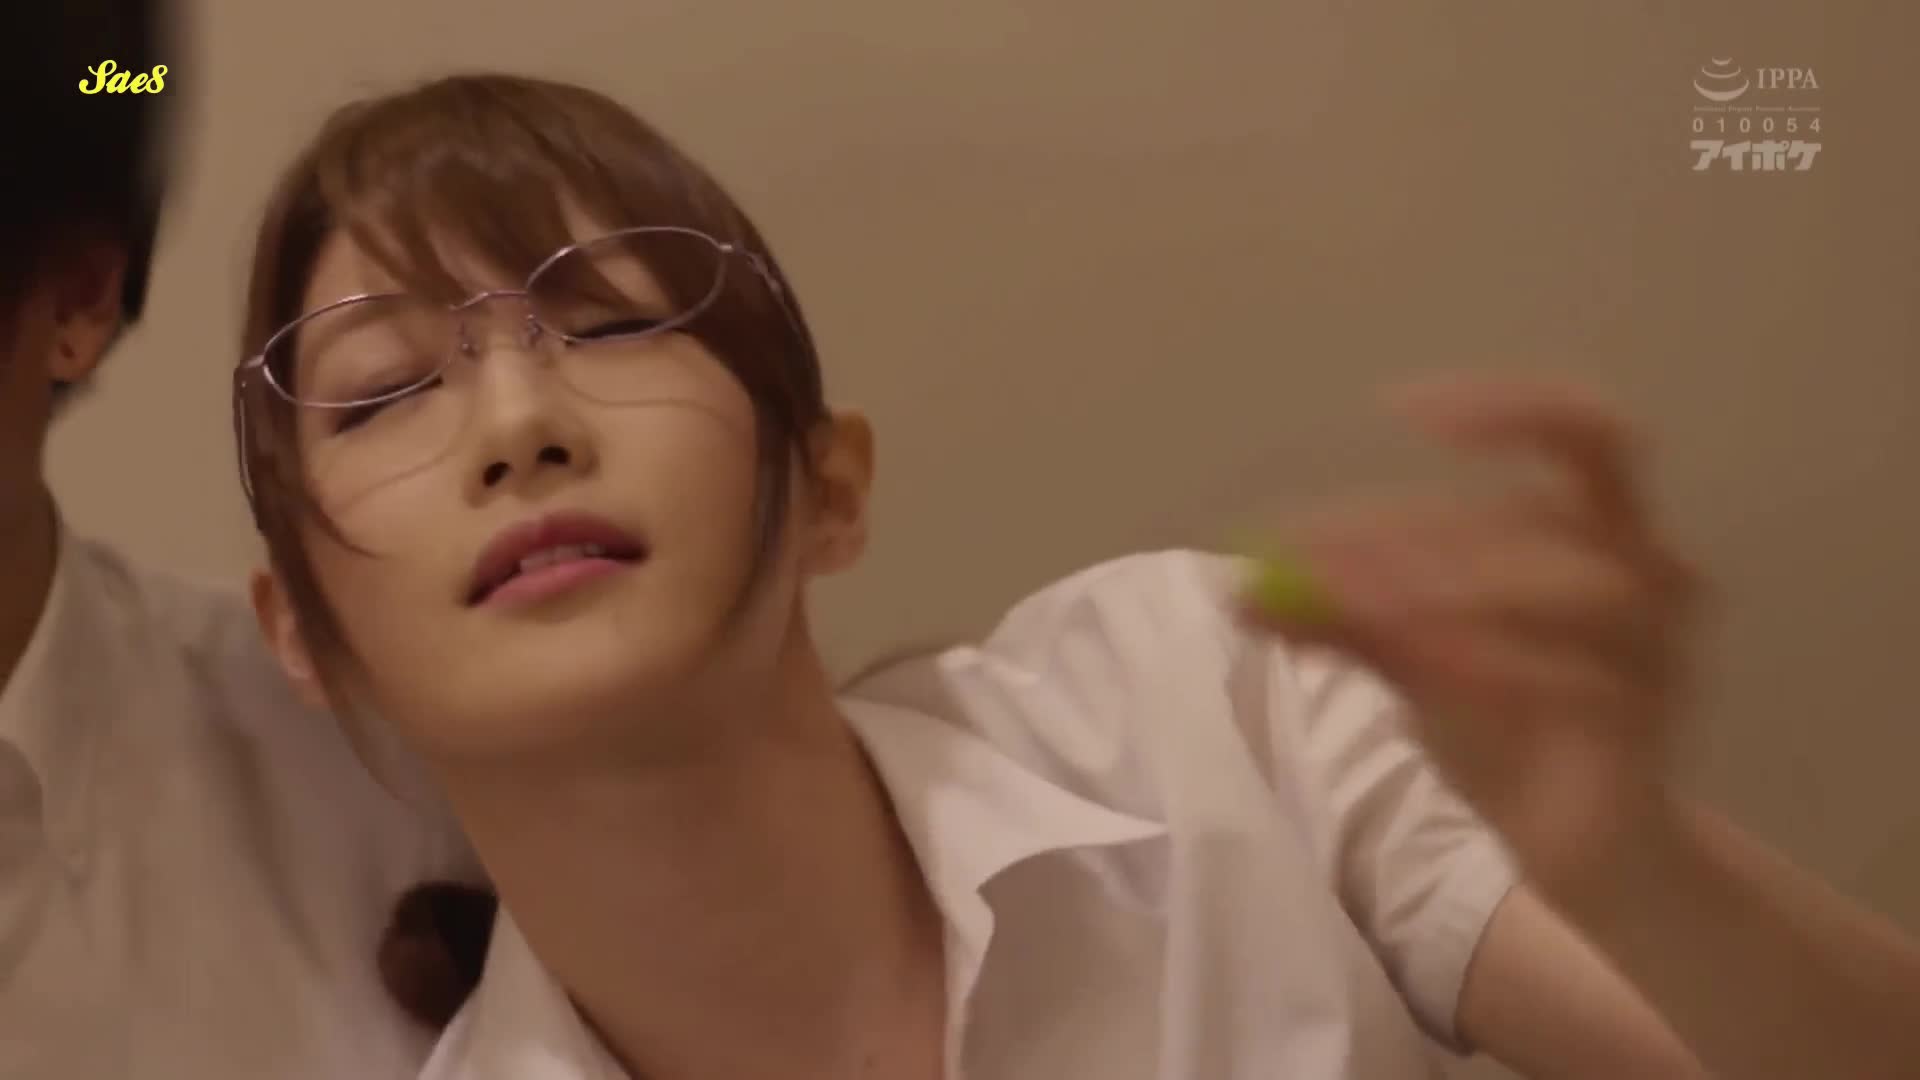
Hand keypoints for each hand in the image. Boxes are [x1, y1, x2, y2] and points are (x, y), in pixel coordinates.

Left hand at [1241, 375, 1709, 909]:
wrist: (1585, 848)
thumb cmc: (1509, 731)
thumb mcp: (1412, 660)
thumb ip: (1343, 620)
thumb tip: (1242, 594)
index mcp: (1601, 528)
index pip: (1570, 428)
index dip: (1494, 407)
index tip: (1402, 406)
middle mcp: (1650, 570)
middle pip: (1543, 511)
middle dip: (1418, 533)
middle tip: (1320, 562)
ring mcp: (1659, 647)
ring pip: (1569, 585)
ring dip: (1456, 587)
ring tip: (1365, 611)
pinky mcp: (1649, 722)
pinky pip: (1576, 678)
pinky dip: (1494, 664)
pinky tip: (1427, 667)